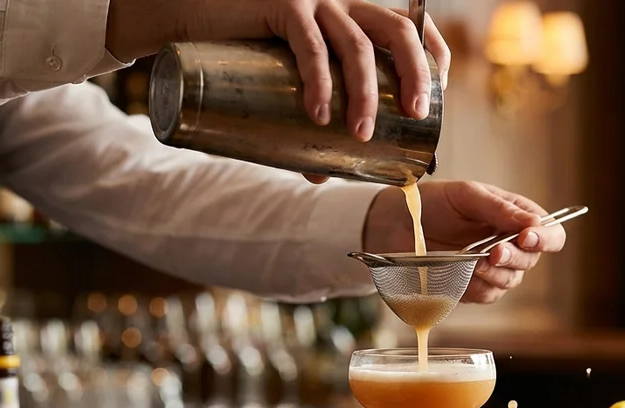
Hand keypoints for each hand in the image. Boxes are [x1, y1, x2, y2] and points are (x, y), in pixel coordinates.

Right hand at [106, 0, 450, 145]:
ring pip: (354, 45)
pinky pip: (309, 44)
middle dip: (413, 75)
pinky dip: (319, 82)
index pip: (412, 26)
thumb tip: (323, 174)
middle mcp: (341, 1)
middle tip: (416, 118)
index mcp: (354, 13)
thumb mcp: (288, 80)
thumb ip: (307, 118)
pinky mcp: (281, 6)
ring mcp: (313, 0)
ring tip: (360, 134)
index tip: (436, 99)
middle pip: (396, 31)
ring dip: (365, 94)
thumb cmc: (245, 51)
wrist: (188, 16)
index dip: (432, 58)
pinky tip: (320, 113)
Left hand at [362, 181, 566, 303]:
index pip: (550, 232)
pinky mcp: (474, 286)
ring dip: (496, 273)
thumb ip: (499, 208)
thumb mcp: (466, 195)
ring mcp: (492, 267)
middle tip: (494, 251)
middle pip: (532, 259)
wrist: (396, 224)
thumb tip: (532, 224)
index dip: (546, 238)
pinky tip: (465, 273)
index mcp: (515, 216)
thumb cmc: (433, 203)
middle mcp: (509, 243)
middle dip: (515, 257)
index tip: (528, 237)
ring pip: (511, 280)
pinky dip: (479, 286)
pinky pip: (488, 294)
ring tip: (474, 262)